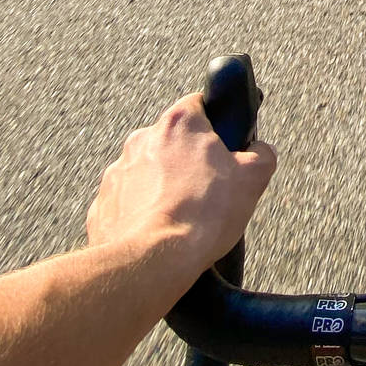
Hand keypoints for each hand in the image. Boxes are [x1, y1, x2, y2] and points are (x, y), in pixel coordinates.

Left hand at [87, 95, 275, 282]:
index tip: (224, 144)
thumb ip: (262, 154)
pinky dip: (143, 211)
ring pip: (148, 171)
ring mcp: (118, 171)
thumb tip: (261, 151)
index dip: (215, 123)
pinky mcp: (103, 203)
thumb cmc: (201, 216)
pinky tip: (160, 230)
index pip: (199, 104)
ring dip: (164, 186)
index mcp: (179, 123)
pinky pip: (128, 201)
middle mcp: (142, 139)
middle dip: (190, 160)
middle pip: (173, 141)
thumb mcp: (252, 180)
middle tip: (210, 189)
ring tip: (184, 216)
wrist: (153, 261)